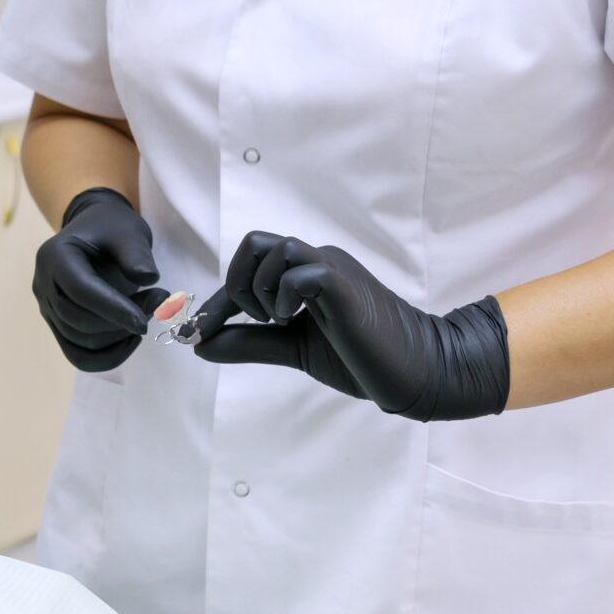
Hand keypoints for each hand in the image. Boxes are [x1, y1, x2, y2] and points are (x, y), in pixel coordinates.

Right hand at [33, 188, 167, 371]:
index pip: (80, 291)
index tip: (144, 321)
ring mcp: (47, 308)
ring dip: (118, 337)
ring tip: (149, 313)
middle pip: (78, 320)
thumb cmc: (112, 229)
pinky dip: (107, 356)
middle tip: (159, 304)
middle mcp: (43, 284)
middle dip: (120, 323)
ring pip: (80, 341)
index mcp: (55, 256)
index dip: (113, 309)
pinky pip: (78, 354)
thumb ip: (136, 254)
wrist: (96, 232)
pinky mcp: (57, 325)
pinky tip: (130, 339)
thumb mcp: (129, 231)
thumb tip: (147, 278)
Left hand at [190, 232, 509, 420]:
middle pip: (254, 242)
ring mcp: (332, 270)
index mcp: (305, 273)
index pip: (248, 267)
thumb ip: (249, 342)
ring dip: (261, 289)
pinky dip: (285, 296)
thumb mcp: (291, 349)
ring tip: (280, 323)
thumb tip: (198, 342)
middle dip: (236, 283)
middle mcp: (317, 262)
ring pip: (275, 248)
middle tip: (257, 321)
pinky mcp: (345, 287)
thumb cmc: (360, 357)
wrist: (416, 371)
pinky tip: (295, 323)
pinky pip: (303, 270)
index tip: (197, 333)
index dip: (217, 302)